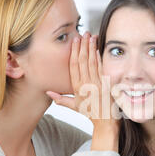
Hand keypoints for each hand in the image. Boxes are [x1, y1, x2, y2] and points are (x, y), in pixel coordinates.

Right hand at [46, 32, 119, 150]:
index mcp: (77, 87)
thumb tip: (48, 92)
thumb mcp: (74, 106)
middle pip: (82, 61)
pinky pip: (102, 68)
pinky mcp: (106, 84)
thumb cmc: (90, 114)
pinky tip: (99, 49)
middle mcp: (86, 84)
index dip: (74, 52)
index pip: (74, 66)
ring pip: (92, 62)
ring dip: (91, 48)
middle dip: (82, 46)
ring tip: (91, 36)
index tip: (74, 41)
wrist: (105, 122)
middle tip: (83, 33)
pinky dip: (100, 58)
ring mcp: (97, 84)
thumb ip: (61, 99)